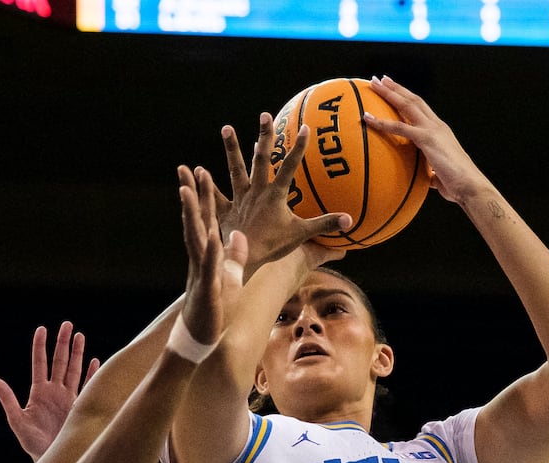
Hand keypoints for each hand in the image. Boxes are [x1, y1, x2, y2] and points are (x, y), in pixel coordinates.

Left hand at [0, 322, 100, 460]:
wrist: (53, 458)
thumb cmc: (33, 443)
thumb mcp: (17, 421)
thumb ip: (8, 400)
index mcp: (39, 392)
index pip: (40, 363)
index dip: (40, 346)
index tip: (42, 329)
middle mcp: (55, 392)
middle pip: (59, 361)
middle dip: (62, 343)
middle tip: (66, 324)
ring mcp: (69, 398)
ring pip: (74, 370)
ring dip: (77, 353)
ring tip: (79, 335)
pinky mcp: (81, 406)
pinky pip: (88, 386)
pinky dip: (92, 374)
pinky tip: (95, 361)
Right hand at [174, 166, 248, 355]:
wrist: (199, 338)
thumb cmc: (215, 309)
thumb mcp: (229, 278)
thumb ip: (233, 256)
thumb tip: (238, 236)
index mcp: (207, 254)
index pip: (206, 219)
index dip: (204, 196)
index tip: (200, 171)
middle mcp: (200, 259)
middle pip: (196, 222)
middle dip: (192, 195)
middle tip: (186, 169)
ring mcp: (202, 273)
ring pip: (195, 239)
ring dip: (192, 216)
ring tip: (187, 192)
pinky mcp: (208, 290)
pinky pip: (210, 269)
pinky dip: (211, 253)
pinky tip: (213, 237)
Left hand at [213, 112, 349, 269]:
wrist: (243, 260)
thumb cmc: (273, 247)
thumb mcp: (301, 235)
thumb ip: (325, 224)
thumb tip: (351, 220)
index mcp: (275, 195)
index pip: (290, 166)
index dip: (299, 147)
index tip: (305, 127)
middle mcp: (256, 191)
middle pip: (261, 159)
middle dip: (265, 136)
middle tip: (265, 115)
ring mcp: (239, 199)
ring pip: (235, 169)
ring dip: (231, 148)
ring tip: (226, 128)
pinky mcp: (224, 210)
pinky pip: (215, 195)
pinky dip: (205, 183)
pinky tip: (197, 169)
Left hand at [364, 75, 484, 204]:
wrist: (470, 186)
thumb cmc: (457, 185)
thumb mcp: (440, 175)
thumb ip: (431, 172)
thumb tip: (426, 178)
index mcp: (440, 131)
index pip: (422, 108)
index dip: (408, 98)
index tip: (395, 90)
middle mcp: (437, 125)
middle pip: (414, 100)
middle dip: (397, 88)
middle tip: (380, 79)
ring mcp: (432, 130)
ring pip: (407, 105)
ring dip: (389, 93)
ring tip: (374, 83)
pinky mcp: (427, 139)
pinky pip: (400, 127)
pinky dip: (382, 122)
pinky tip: (367, 118)